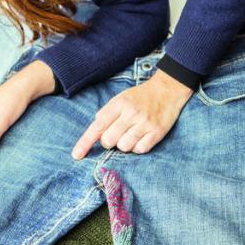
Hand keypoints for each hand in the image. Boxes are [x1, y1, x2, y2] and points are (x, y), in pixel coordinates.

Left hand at [72, 70, 192, 159]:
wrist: (168, 89)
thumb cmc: (140, 96)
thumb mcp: (121, 98)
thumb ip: (107, 114)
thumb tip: (96, 132)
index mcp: (119, 104)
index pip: (98, 126)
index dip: (85, 142)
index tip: (76, 155)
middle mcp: (131, 113)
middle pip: (109, 140)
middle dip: (109, 141)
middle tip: (117, 133)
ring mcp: (145, 123)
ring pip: (124, 147)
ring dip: (124, 144)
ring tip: (131, 133)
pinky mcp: (157, 132)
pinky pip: (140, 149)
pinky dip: (138, 147)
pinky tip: (141, 137)